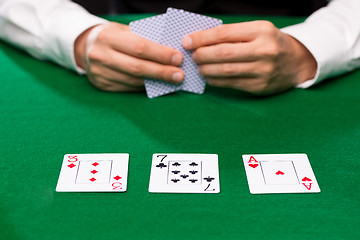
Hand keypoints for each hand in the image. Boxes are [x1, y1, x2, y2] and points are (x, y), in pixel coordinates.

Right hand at [74, 22, 183, 91]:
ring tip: (172, 80)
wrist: (85, 47)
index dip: (160, 54)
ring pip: (134, 81)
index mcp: (108, 37)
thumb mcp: (123, 30)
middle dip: (162, 72)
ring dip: (156, 82)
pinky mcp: (103, 85)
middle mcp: (101, 56)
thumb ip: (143, 38)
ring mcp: (100, 73)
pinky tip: (157, 84)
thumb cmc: (111, 37)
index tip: (178, 58)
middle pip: (137, 67)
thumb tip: (170, 50)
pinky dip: (145, 87)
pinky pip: (128, 88)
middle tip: (179, 75)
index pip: (139, 47)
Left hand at [182, 21, 316, 94]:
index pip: (224, 33)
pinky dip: (216, 80)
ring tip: (198, 67)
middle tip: (192, 56)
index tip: (187, 41)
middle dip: (201, 54)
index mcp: (261, 30)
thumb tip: (201, 40)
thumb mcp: (257, 31)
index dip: (202, 38)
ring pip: (225, 70)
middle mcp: (264, 50)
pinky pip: (231, 83)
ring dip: (206, 69)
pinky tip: (209, 77)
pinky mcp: (260, 86)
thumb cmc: (270, 43)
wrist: (297, 62)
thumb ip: (233, 34)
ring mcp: (263, 70)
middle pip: (223, 53)